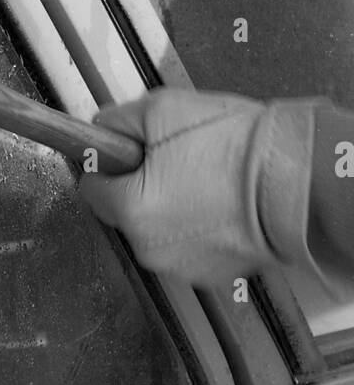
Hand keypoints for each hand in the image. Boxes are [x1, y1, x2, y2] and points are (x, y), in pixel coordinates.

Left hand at [80, 89, 303, 285]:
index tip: (129, 153)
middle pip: (124, 211)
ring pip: (156, 232)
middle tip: (176, 161)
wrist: (292, 183)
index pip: (92, 188)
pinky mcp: (208, 275)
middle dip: (141, 187)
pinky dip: (198, 229)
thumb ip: (117, 120)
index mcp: (129, 208)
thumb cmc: (233, 146)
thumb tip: (101, 129)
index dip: (109, 165)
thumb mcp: (163, 110)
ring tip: (207, 181)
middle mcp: (146, 247)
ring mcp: (178, 267)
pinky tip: (221, 204)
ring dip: (170, 209)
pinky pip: (187, 247)